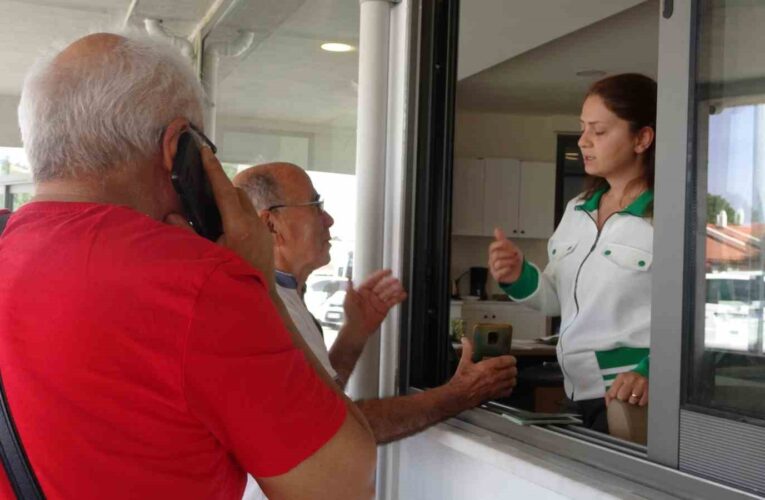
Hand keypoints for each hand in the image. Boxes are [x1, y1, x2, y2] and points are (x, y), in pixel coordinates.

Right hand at [166, 147, 274, 286]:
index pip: (224, 190)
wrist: (259, 299)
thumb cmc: (230, 279)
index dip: (213, 170)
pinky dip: (237, 213)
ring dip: (230, 200)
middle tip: (203, 182)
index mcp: (238, 226)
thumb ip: (188, 234)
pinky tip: (225, 224)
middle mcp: (254, 223)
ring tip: (212, 205)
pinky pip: (251, 216)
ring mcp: (262, 229)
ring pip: (245, 204)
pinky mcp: (265, 236)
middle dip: (220, 185)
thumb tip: (171, 215)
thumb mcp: (206, 257)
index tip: (205, 151)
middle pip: (236, 193)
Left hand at [344, 269, 407, 338]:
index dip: (380, 275)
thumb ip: (349, 289)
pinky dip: (398, 298)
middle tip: (396, 280)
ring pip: (388, 293)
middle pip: (382, 286)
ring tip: (400, 287)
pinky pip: (391, 302)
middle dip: (389, 283)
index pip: (373, 280)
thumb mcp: (348, 301)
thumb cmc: (350, 317)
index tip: (388, 271)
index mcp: (362, 291)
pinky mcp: (383, 309)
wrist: (356, 331)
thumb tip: (348, 279)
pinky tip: (402, 295)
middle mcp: (371, 296)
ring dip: (394, 290)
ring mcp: (377, 302)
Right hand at [444, 337, 516, 410]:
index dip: (511, 359)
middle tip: (509, 366)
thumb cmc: (461, 380)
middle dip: (512, 367)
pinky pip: (508, 391)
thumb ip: (467, 350)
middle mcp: (494, 377)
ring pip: (512, 381)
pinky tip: (505, 386)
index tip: (510, 358)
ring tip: (508, 375)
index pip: (506, 361)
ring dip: (512, 377)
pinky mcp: (495, 395)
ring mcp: (496, 387)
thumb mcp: (464, 362)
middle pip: (512, 371)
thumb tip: (465, 340)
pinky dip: (509, 388)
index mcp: (487, 367)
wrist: (459, 395)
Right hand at [488, 228, 523, 283]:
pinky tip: (510, 268)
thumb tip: (496, 229)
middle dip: (507, 254)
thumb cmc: (513, 259)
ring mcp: (493, 268)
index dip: (500, 245)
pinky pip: (499, 272)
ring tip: (514, 262)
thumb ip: (502, 239)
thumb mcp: (510, 247)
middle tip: (515, 254)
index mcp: (494, 252)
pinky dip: (506, 270)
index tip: (509, 245)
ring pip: (498, 263)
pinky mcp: (496, 276)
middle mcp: (492, 260)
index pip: (492, 247)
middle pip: (496, 255)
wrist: (519, 272)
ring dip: (509, 262)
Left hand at [606, 372, 648, 406]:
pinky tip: (639, 400)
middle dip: (623, 400)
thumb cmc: (628, 382)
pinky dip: (640, 403)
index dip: (613, 399)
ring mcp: (641, 382)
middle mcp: (631, 378)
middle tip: (625, 399)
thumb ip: (610, 393)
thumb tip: (609, 405)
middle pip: (622, 396)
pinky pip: (642, 401)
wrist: (644, 375)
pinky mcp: (649, 389)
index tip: (616, 401)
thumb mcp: (618, 383)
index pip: (613, 393)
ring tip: (632, 399)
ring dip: (632, 402)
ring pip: (632, 400)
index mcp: (621, 377)